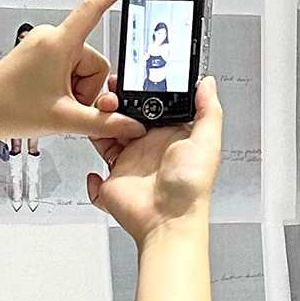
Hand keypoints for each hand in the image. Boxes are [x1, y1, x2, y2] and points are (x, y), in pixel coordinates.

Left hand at [0, 0, 147, 144]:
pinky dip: (65, 86)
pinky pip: (67, 67)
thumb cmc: (9, 110)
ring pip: (82, 67)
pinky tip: (49, 99)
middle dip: (88, 88)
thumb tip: (131, 125)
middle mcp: (51, 37)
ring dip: (76, 89)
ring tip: (54, 104)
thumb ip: (105, 122)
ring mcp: (43, 45)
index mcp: (58, 43)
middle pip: (94, 61)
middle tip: (66, 105)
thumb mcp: (65, 120)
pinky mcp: (37, 53)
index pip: (94, 8)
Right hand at [86, 75, 222, 244]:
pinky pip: (95, 178)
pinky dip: (91, 175)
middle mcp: (148, 149)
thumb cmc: (191, 188)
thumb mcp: (207, 142)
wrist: (168, 221)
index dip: (139, 92)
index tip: (130, 79)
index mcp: (170, 137)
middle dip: (113, 104)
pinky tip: (97, 167)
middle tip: (109, 95)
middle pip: (124, 118)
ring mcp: (129, 165)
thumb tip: (208, 84)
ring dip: (99, 125)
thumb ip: (207, 110)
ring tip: (99, 116)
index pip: (151, 106)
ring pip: (106, 137)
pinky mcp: (112, 183)